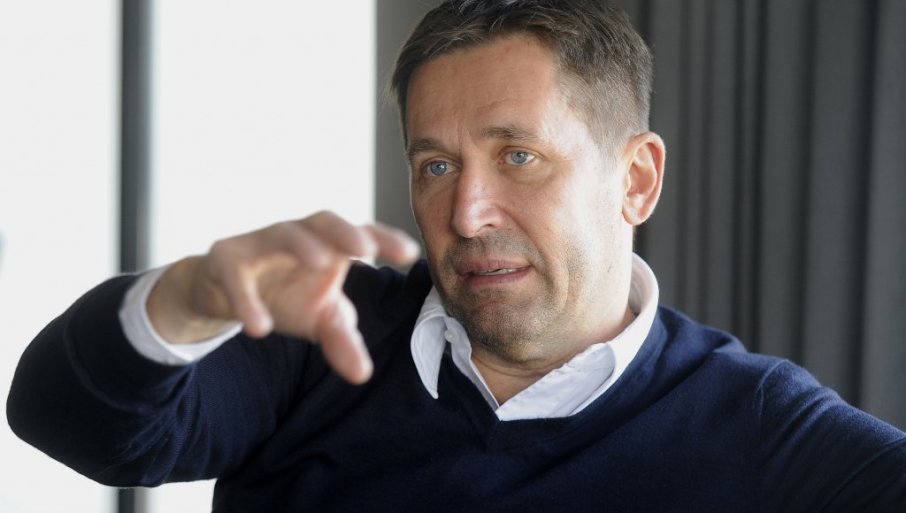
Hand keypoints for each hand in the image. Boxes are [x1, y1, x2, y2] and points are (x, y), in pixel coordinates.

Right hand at [146, 211, 419, 383]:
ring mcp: (260, 242)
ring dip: (303, 245)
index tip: (410, 255)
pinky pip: (236, 275)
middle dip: (346, 232)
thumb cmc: (284, 295)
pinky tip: (260, 327)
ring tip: (323, 263)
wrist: (220, 292)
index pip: (362, 234)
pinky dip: (246, 299)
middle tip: (366, 249)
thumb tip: (362, 374)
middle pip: (324, 220)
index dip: (385, 239)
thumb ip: (342, 341)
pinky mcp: (225, 258)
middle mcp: (299, 235)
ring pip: (284, 233)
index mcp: (328, 244)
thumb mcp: (318, 319)